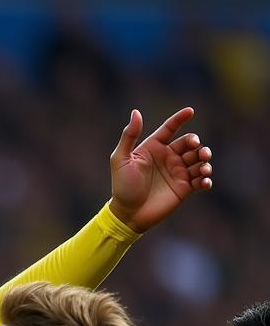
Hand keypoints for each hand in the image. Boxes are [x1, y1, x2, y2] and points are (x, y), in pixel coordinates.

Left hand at [107, 107, 212, 232]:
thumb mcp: (120, 160)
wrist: (127, 214)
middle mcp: (168, 157)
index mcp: (154, 147)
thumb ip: (129, 136)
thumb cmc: (122, 187)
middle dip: (197, 144)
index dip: (180, 118)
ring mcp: (178, 172)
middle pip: (190, 143)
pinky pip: (201, 179)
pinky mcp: (185, 188)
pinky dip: (206, 179)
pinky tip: (204, 181)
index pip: (170, 128)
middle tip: (198, 150)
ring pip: (199, 159)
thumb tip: (136, 112)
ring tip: (203, 167)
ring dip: (205, 160)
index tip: (190, 111)